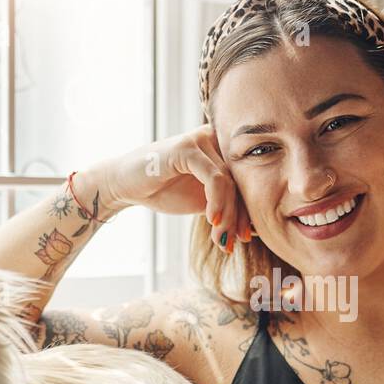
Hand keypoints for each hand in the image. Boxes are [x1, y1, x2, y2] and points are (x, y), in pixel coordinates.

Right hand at [96, 124, 249, 251]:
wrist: (127, 184)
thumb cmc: (164, 191)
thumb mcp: (203, 201)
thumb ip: (226, 205)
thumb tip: (256, 228)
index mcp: (222, 150)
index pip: (244, 182)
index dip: (247, 211)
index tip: (243, 237)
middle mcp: (216, 140)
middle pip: (240, 182)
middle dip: (238, 217)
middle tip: (233, 242)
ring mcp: (202, 141)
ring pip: (229, 182)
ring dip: (227, 215)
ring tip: (221, 239)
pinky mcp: (188, 147)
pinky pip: (214, 177)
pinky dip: (217, 201)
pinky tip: (212, 221)